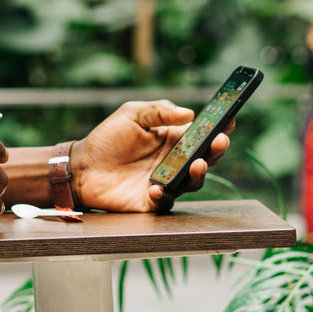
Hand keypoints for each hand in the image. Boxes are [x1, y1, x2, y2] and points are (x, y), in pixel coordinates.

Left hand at [71, 100, 231, 213]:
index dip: (219, 127)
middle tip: (219, 142)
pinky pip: (165, 201)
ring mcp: (166, 182)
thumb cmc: (108, 138)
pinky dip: (163, 195)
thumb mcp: (131, 114)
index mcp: (173, 139)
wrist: (82, 166)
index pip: (203, 133)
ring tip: (196, 164)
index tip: (230, 120)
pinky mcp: (151, 201)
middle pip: (206, 159)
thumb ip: (158, 110)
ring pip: (192, 182)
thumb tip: (188, 114)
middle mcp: (174, 162)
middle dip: (217, 151)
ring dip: (198, 174)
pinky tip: (155, 188)